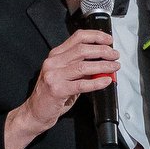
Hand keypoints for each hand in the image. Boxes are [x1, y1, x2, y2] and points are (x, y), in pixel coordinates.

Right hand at [5, 29, 119, 148]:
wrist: (35, 112)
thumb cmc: (51, 95)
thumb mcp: (65, 76)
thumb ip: (81, 69)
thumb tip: (103, 64)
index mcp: (55, 55)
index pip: (77, 38)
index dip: (95, 36)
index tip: (108, 40)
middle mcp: (53, 62)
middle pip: (82, 49)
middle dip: (102, 51)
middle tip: (115, 55)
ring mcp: (54, 75)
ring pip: (83, 66)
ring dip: (103, 65)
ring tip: (114, 67)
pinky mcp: (57, 90)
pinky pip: (82, 84)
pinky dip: (96, 82)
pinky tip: (106, 81)